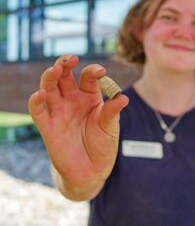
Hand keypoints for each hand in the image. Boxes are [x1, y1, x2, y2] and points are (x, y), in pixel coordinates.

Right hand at [28, 54, 128, 190]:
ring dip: (49, 77)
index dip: (93, 71)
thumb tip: (123, 97)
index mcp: (90, 96)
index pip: (88, 77)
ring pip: (49, 88)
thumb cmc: (103, 145)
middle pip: (64, 76)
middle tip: (70, 59)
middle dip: (65, 65)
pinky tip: (40, 95)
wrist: (92, 171)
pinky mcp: (48, 127)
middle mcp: (73, 100)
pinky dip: (36, 102)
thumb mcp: (111, 128)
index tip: (101, 72)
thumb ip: (112, 112)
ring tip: (55, 70)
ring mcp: (59, 112)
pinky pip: (38, 112)